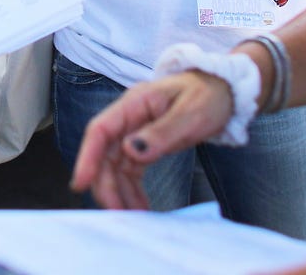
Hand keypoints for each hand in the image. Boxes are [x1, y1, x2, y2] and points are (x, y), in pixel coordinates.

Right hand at [71, 70, 233, 208]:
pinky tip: (140, 205)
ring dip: (119, 192)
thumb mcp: (191, 113)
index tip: (81, 183)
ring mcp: (135, 131)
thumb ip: (163, 132)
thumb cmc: (209, 94)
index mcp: (135, 103)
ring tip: (133, 215)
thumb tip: (131, 150)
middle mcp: (130, 118)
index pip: (101, 130)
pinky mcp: (145, 144)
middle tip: (118, 212)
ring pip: (116, 166)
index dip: (87, 157)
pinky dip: (132, 189)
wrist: (224, 91)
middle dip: (106, 184)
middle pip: (105, 154)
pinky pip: (131, 171)